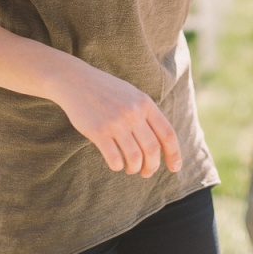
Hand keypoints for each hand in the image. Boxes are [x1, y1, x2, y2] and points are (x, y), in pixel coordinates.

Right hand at [55, 61, 181, 177]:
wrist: (77, 81)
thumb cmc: (107, 91)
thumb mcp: (132, 95)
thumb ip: (146, 114)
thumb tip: (162, 143)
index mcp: (145, 103)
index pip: (167, 133)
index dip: (174, 153)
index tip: (175, 168)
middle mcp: (133, 112)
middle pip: (152, 149)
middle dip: (152, 166)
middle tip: (147, 173)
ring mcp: (116, 122)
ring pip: (135, 158)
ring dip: (135, 169)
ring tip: (131, 169)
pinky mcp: (99, 132)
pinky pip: (115, 159)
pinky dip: (118, 166)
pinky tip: (116, 163)